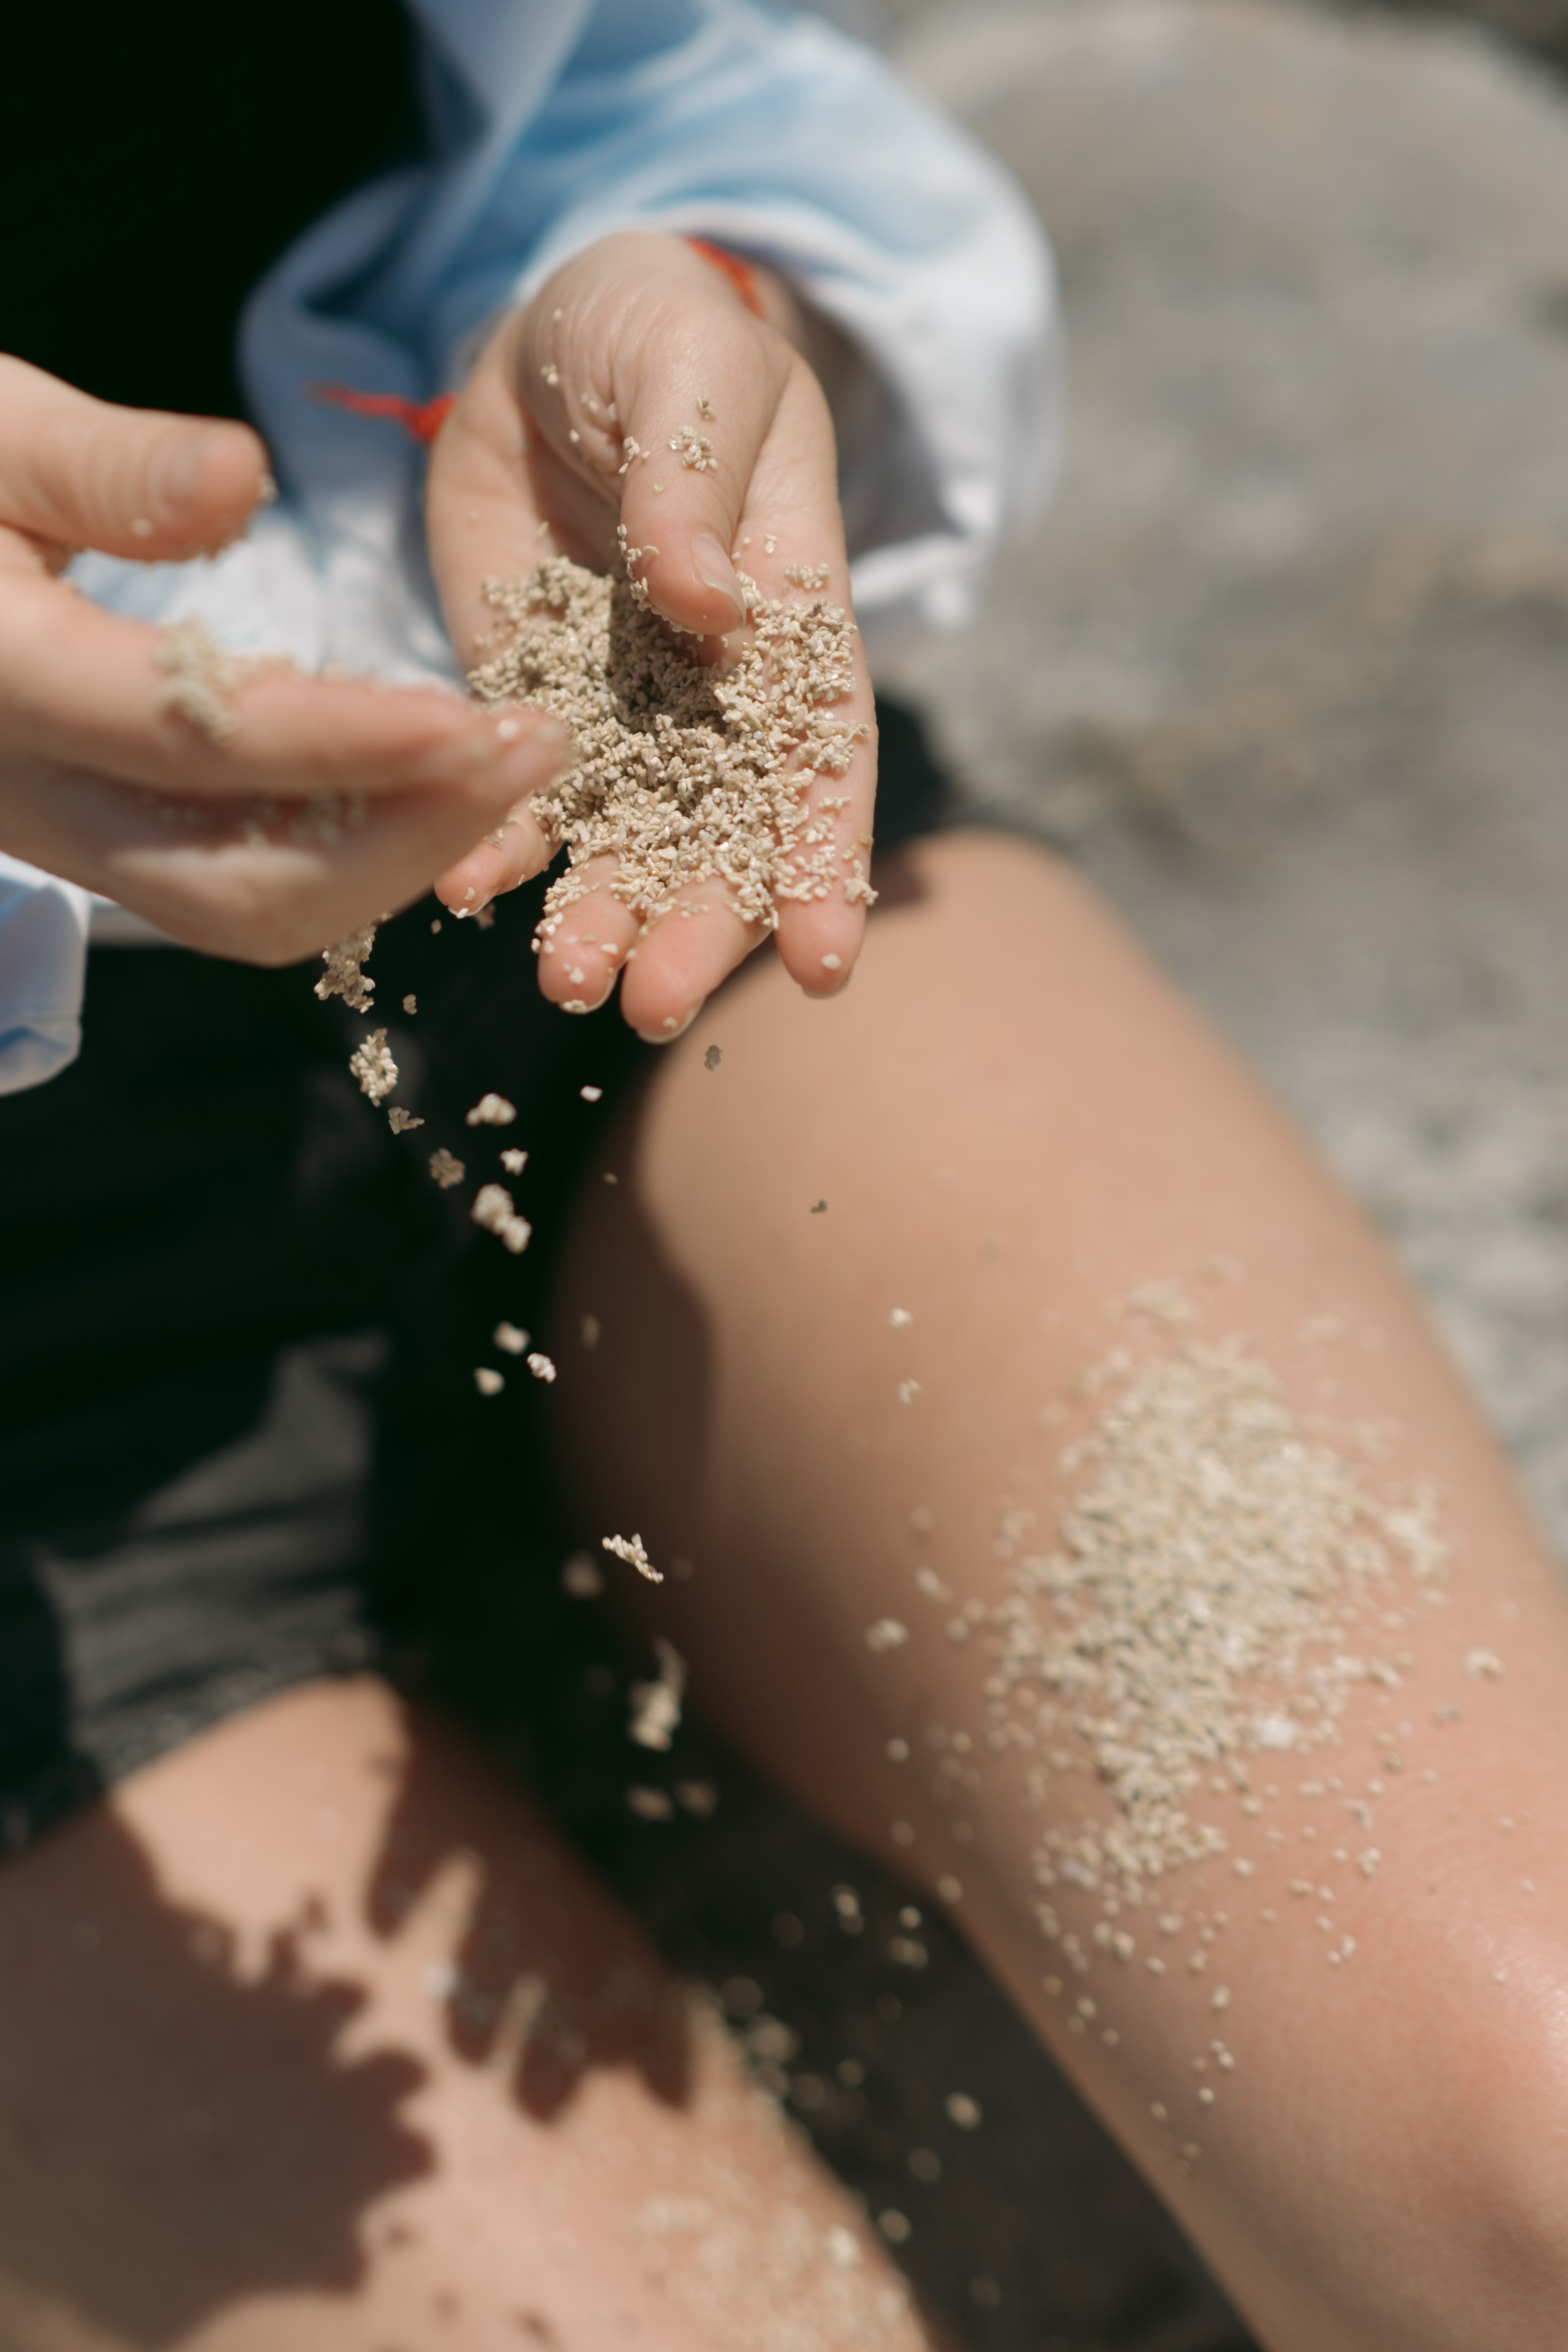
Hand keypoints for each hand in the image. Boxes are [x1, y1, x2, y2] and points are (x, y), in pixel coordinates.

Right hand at [0, 358, 567, 963]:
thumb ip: (108, 466)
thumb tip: (240, 480)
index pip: (194, 743)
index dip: (347, 742)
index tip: (476, 718)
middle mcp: (34, 801)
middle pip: (241, 889)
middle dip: (406, 839)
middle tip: (535, 754)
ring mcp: (72, 840)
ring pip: (256, 910)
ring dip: (401, 857)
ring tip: (517, 767)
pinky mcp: (113, 843)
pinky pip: (249, 883)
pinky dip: (358, 850)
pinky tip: (445, 781)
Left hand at [424, 231, 876, 1040]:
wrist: (545, 339)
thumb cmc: (655, 336)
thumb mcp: (691, 373)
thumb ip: (700, 482)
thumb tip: (706, 606)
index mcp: (789, 621)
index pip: (819, 758)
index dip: (821, 864)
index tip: (820, 965)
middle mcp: (711, 694)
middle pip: (718, 834)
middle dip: (695, 925)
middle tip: (653, 1003)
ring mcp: (617, 709)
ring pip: (618, 838)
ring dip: (596, 916)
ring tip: (568, 982)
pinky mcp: (524, 702)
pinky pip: (509, 792)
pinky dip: (489, 846)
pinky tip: (465, 893)